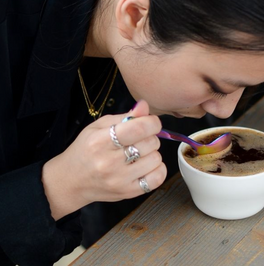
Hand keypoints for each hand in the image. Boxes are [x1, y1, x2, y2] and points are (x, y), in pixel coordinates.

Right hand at [42, 100, 166, 219]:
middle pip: (150, 143)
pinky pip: (157, 178)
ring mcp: (119, 180)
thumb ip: (124, 116)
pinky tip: (146, 166)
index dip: (152, 122)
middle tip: (139, 140)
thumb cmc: (86, 149)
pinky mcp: (127, 193)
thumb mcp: (98, 127)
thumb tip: (144, 105)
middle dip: (150, 137)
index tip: (151, 122)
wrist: (70, 181)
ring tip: (139, 154)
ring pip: (156, 159)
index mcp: (100, 141)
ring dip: (152, 153)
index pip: (138, 128)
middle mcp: (109, 162)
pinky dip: (157, 169)